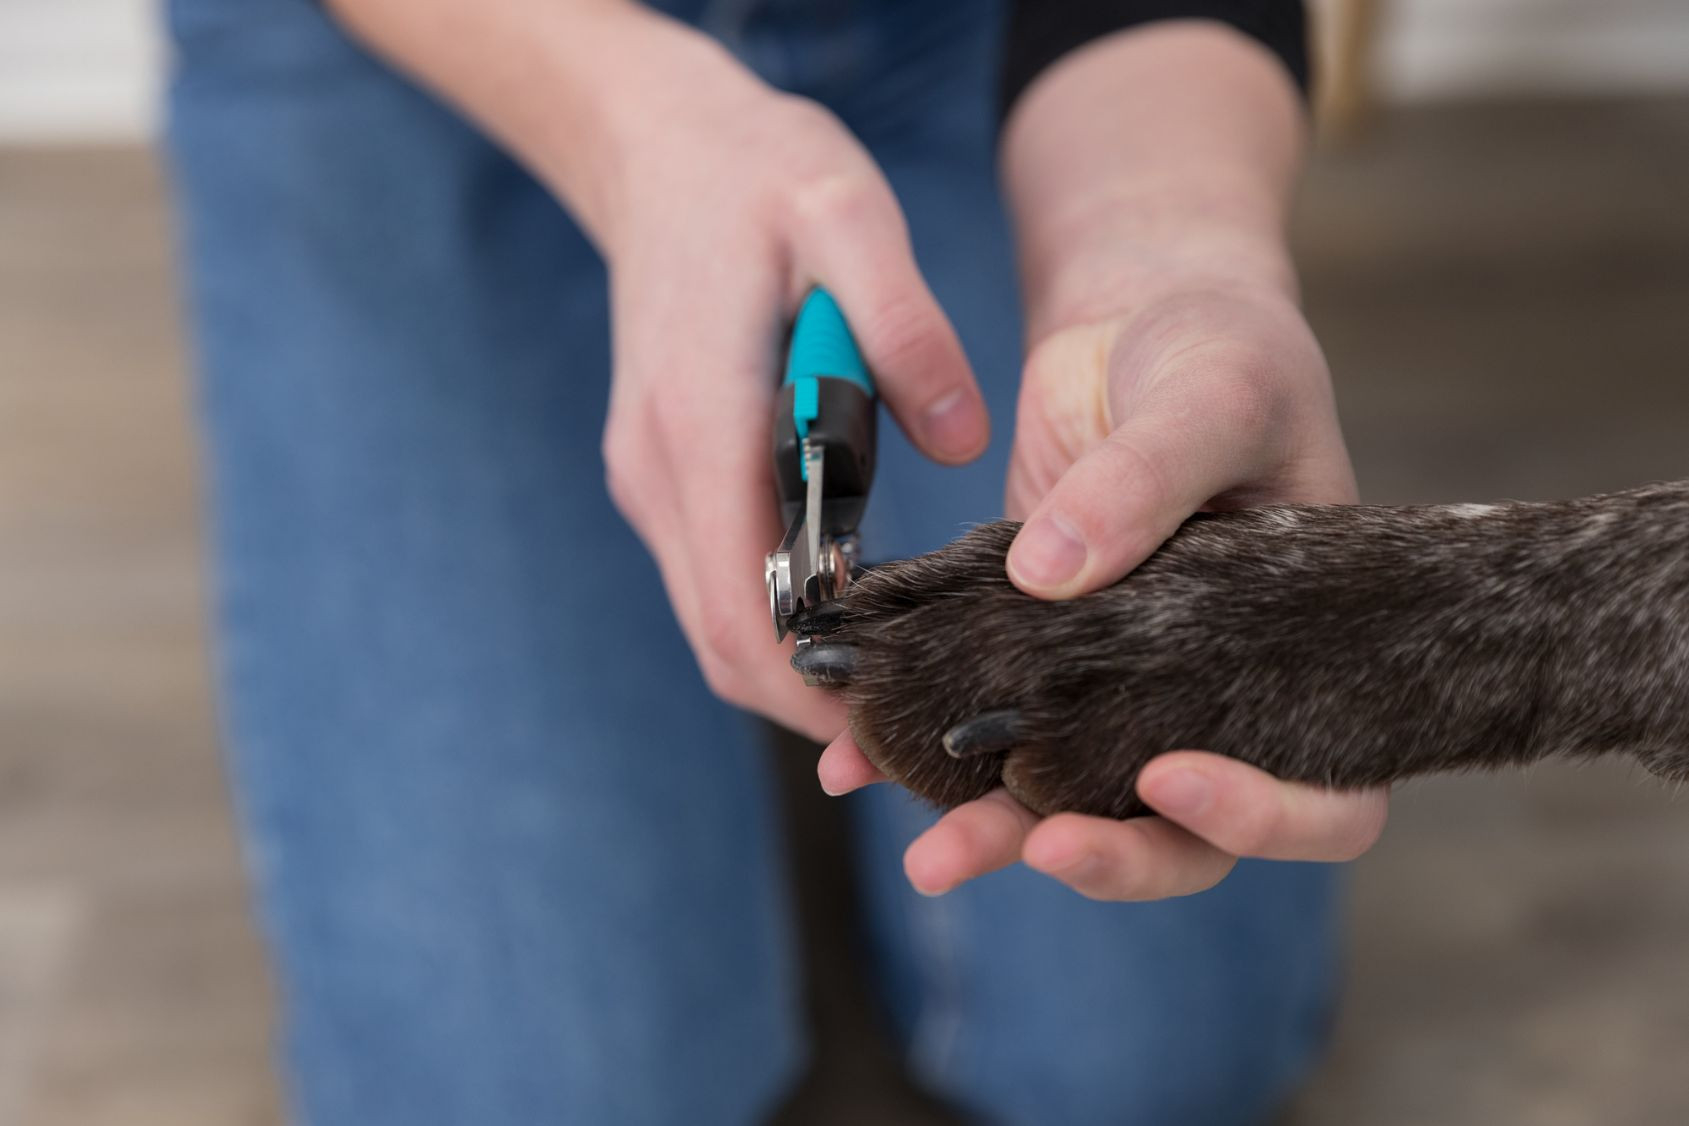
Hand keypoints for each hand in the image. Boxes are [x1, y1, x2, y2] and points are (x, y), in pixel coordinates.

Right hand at [326, 5, 988, 740]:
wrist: (654, 145)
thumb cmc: (756, 174)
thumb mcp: (849, 217)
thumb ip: (906, 327)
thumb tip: (963, 440)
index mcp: (699, 418)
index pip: (743, 602)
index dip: (813, 684)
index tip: (897, 727)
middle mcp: (657, 469)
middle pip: (722, 640)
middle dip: (810, 702)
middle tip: (918, 730)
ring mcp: (650, 477)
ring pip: (712, 622)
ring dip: (791, 668)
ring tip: (899, 682)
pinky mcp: (662, 474)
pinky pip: (714, 579)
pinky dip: (773, 620)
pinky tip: (850, 608)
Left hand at [818, 286, 1388, 896]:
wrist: (1142, 317)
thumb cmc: (1225, 352)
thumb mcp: (1214, 395)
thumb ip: (1144, 481)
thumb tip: (1050, 576)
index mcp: (1310, 659)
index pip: (1326, 795)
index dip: (1258, 816)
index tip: (1169, 776)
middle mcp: (1218, 695)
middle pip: (1186, 832)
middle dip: (1109, 856)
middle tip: (1033, 849)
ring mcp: (1120, 683)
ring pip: (1074, 799)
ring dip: (1000, 831)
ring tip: (927, 855)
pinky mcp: (1032, 651)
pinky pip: (986, 721)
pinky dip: (921, 749)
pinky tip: (853, 758)